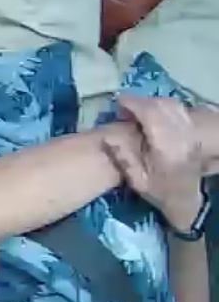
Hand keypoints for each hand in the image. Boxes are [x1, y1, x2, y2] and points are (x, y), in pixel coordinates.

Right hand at [103, 96, 206, 234]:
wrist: (189, 199)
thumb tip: (107, 137)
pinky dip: (163, 107)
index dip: (134, 104)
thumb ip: (124, 159)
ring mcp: (190, 131)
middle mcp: (182, 134)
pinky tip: (153, 115)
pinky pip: (179, 109)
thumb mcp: (138, 181)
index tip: (118, 103)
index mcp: (167, 146)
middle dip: (141, 102)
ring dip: (153, 103)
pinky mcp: (193, 130)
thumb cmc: (161, 192)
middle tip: (124, 108)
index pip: (151, 114)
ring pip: (172, 105)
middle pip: (162, 105)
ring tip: (137, 111)